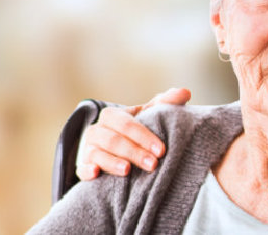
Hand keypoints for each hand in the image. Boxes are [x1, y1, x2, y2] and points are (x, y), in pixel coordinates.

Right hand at [75, 88, 190, 179]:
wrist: (111, 148)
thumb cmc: (133, 131)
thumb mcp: (147, 116)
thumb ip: (164, 104)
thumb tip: (185, 92)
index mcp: (111, 116)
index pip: (126, 124)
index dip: (144, 136)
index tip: (161, 150)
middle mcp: (96, 131)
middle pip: (113, 140)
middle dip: (134, 152)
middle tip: (153, 164)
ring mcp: (88, 149)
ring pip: (97, 154)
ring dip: (112, 162)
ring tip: (128, 170)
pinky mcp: (83, 166)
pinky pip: (81, 168)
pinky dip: (87, 170)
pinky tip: (96, 174)